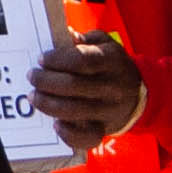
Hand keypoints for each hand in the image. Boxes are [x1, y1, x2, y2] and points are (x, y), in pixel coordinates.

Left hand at [31, 30, 148, 153]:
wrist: (138, 96)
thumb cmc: (112, 66)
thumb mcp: (104, 45)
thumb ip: (85, 39)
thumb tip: (66, 34)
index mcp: (112, 61)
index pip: (82, 60)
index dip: (58, 60)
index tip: (42, 59)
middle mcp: (113, 87)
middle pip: (74, 86)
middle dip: (46, 81)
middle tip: (32, 76)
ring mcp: (109, 110)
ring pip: (74, 111)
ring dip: (48, 104)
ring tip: (34, 96)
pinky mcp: (104, 129)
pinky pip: (86, 137)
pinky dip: (68, 133)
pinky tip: (55, 123)